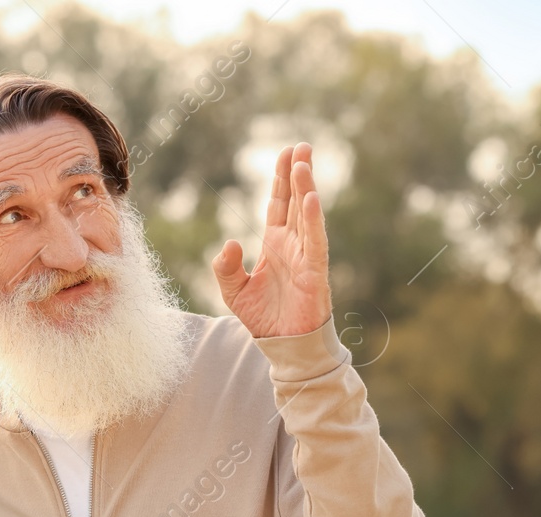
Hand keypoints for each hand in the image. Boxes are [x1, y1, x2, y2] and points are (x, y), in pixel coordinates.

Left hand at [211, 142, 332, 338]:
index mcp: (275, 245)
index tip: (287, 154)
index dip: (282, 179)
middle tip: (302, 146)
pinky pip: (315, 243)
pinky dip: (314, 221)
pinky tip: (311, 199)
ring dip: (306, 189)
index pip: (279, 204)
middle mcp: (293, 246)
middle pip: (296, 202)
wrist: (282, 347)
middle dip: (299, 173)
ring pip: (307, 216)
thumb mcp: (233, 291)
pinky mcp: (314, 274)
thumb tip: (229, 243)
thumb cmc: (264, 318)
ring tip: (304, 162)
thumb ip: (225, 267)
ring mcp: (306, 257)